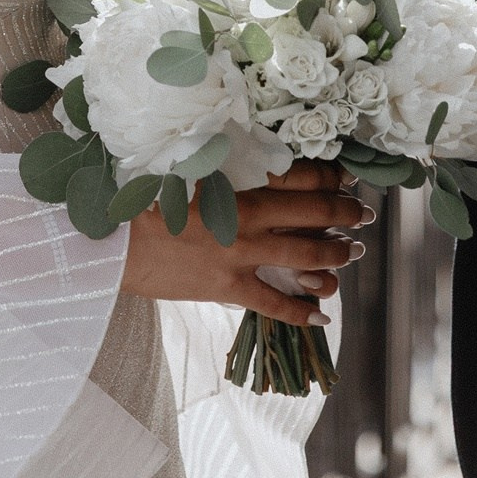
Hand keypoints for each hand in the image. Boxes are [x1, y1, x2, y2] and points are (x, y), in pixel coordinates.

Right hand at [118, 162, 370, 322]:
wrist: (113, 240)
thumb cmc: (142, 197)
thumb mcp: (184, 169)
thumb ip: (221, 165)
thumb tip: (252, 162)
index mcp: (236, 182)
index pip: (297, 175)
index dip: (328, 176)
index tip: (344, 176)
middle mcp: (246, 217)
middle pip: (311, 213)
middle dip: (343, 213)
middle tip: (363, 214)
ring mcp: (240, 254)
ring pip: (304, 255)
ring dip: (334, 254)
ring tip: (352, 253)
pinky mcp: (228, 286)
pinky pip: (274, 303)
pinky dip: (301, 312)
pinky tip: (323, 315)